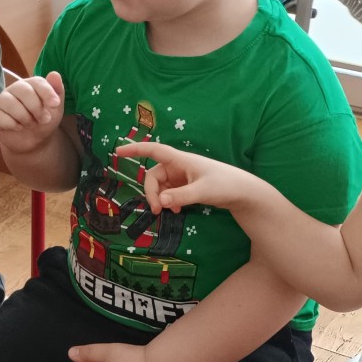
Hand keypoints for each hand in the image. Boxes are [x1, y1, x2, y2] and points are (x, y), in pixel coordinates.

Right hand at [0, 72, 64, 153]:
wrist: (34, 141)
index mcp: (31, 84)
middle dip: (36, 108)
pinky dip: (12, 124)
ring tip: (31, 124)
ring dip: (25, 117)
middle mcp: (16, 89)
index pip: (37, 82)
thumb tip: (55, 74)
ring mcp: (3, 100)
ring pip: (11, 103)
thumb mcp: (56, 108)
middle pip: (24, 91)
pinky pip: (0, 116)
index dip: (47, 92)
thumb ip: (57, 91)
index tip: (55, 104)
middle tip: (44, 119)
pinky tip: (18, 127)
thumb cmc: (44, 120)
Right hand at [113, 142, 255, 213]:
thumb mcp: (202, 191)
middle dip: (151, 192)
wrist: (244, 192)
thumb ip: (180, 196)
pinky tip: (176, 210)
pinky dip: (169, 200)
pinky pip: (169, 191)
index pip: (153, 150)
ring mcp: (183, 176)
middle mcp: (179, 166)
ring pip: (161, 185)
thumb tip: (159, 201)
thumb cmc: (225, 185)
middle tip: (156, 210)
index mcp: (181, 160)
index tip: (117, 152)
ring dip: (160, 198)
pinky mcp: (188, 185)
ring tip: (169, 212)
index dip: (135, 149)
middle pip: (153, 175)